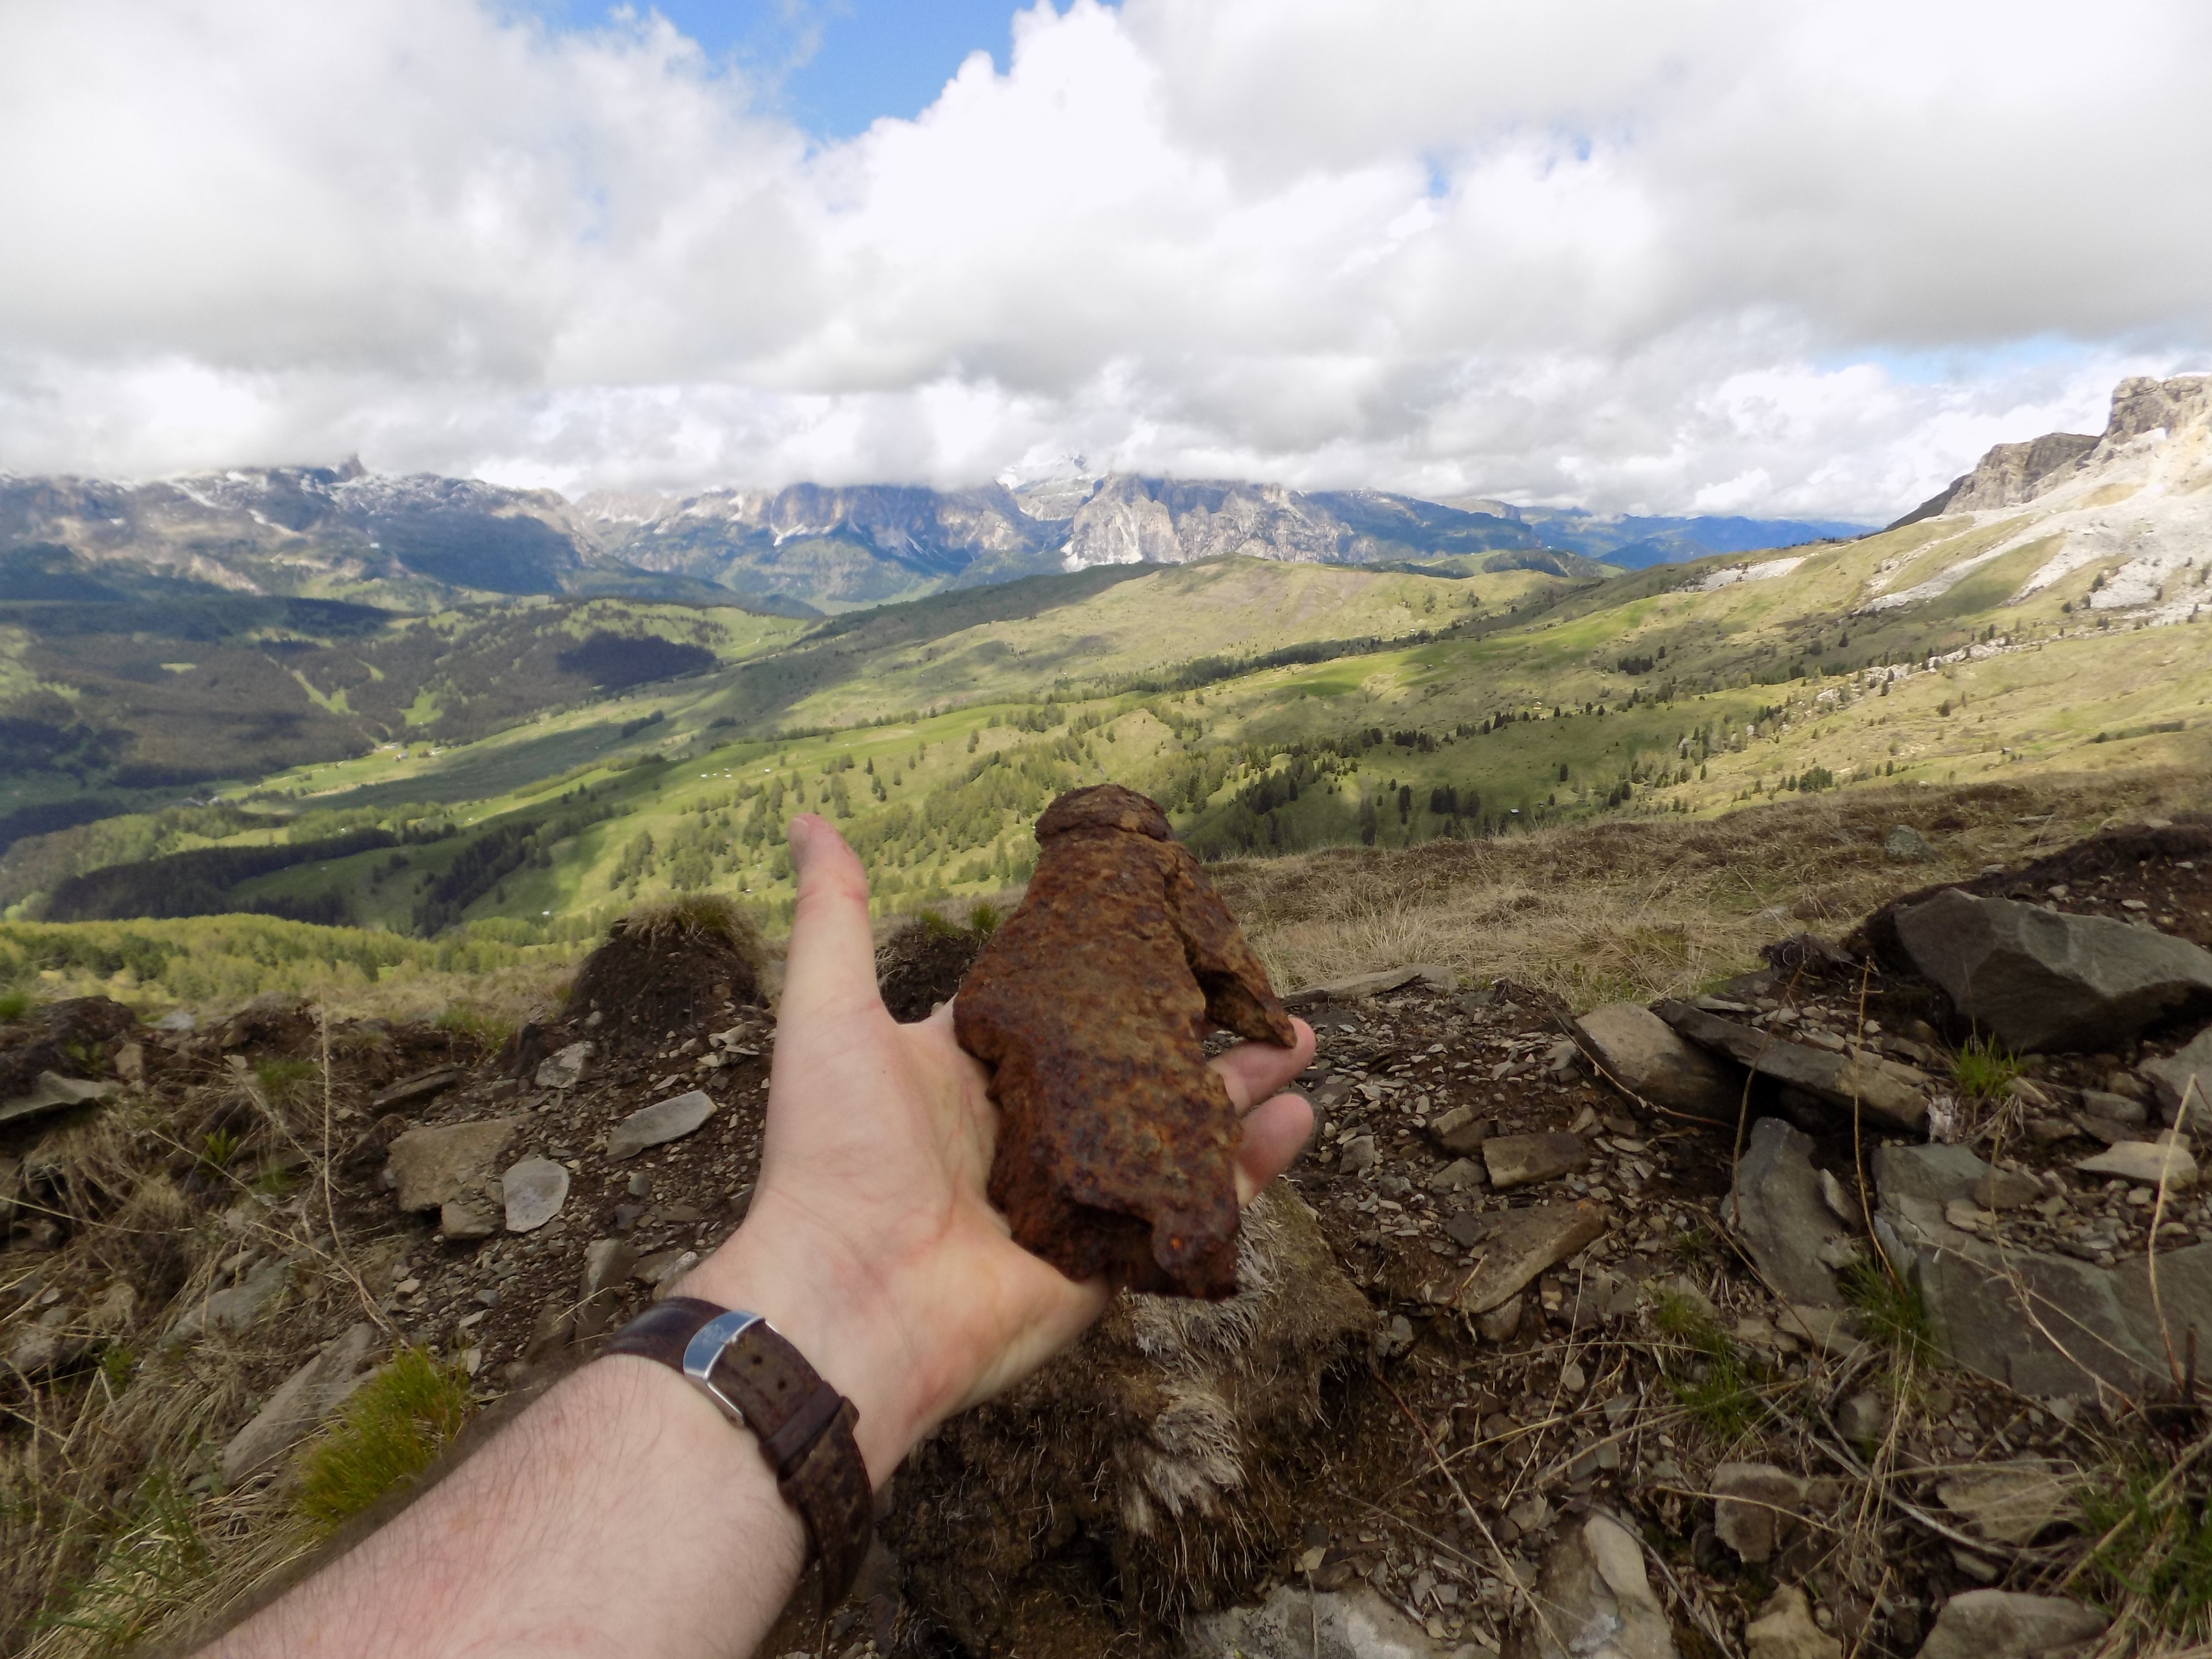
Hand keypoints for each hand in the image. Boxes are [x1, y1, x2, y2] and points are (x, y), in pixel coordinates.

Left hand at [680, 814, 1315, 1482]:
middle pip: (1140, 1065)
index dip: (1120, 972)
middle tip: (1260, 988)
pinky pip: (1195, 1205)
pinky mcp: (1113, 1258)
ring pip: (1181, 1129)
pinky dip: (1251, 1167)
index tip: (1176, 930)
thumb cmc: (836, 1155)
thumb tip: (808, 820)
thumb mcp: (829, 1014)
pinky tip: (1297, 1117)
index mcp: (977, 1074)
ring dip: (1243, 1085)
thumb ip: (833, 917)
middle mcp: (1035, 1133)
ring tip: (1297, 1040)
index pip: (1065, 1010)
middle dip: (1203, 1024)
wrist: (853, 1304)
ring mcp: (1081, 1198)